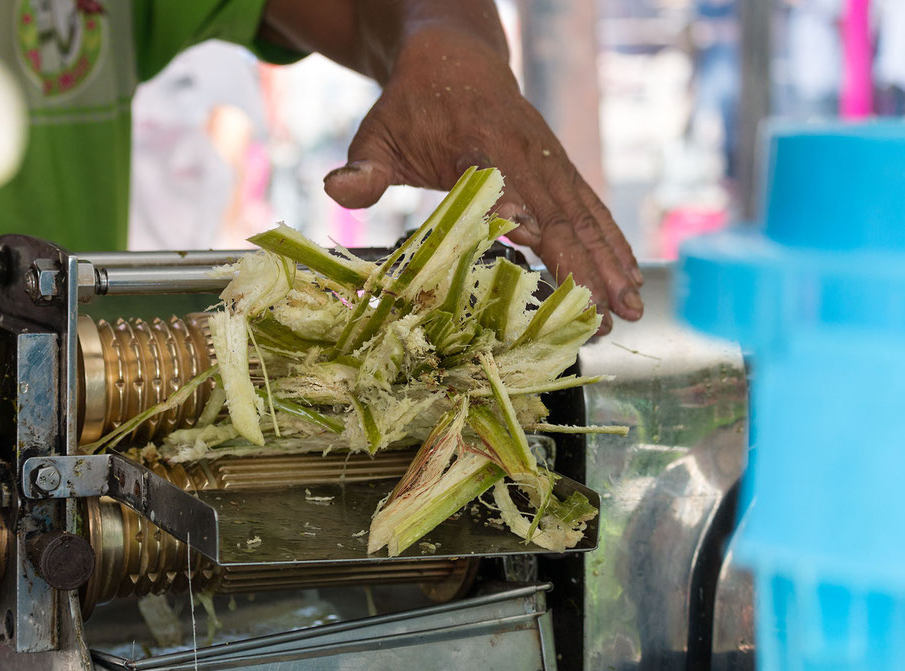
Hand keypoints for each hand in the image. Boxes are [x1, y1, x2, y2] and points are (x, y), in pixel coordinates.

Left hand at [323, 27, 642, 333]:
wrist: (455, 56)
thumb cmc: (413, 102)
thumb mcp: (379, 131)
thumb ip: (365, 166)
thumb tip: (336, 189)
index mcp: (482, 146)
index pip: (514, 193)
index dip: (535, 230)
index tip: (553, 269)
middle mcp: (527, 154)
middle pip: (564, 216)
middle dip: (590, 267)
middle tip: (613, 316)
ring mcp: (549, 160)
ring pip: (586, 214)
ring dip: (611, 261)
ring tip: (632, 307)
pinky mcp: (558, 167)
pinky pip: (590, 207)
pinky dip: (610, 241)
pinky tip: (626, 274)